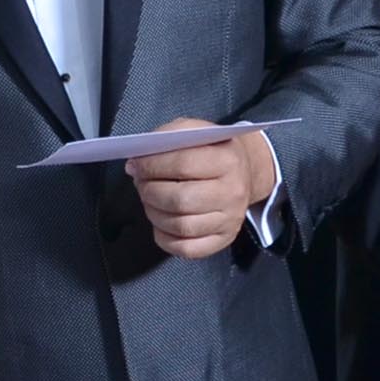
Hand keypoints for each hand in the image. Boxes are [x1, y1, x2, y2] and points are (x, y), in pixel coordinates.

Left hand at [127, 121, 277, 260]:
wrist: (243, 173)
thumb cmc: (211, 151)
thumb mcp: (195, 131)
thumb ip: (167, 138)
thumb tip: (138, 162)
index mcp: (228, 160)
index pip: (182, 164)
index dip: (151, 166)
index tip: (135, 165)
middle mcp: (233, 192)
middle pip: (180, 200)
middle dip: (150, 192)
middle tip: (141, 184)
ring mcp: (230, 219)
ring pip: (180, 226)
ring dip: (154, 214)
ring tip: (150, 200)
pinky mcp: (223, 240)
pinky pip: (186, 249)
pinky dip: (165, 238)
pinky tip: (162, 222)